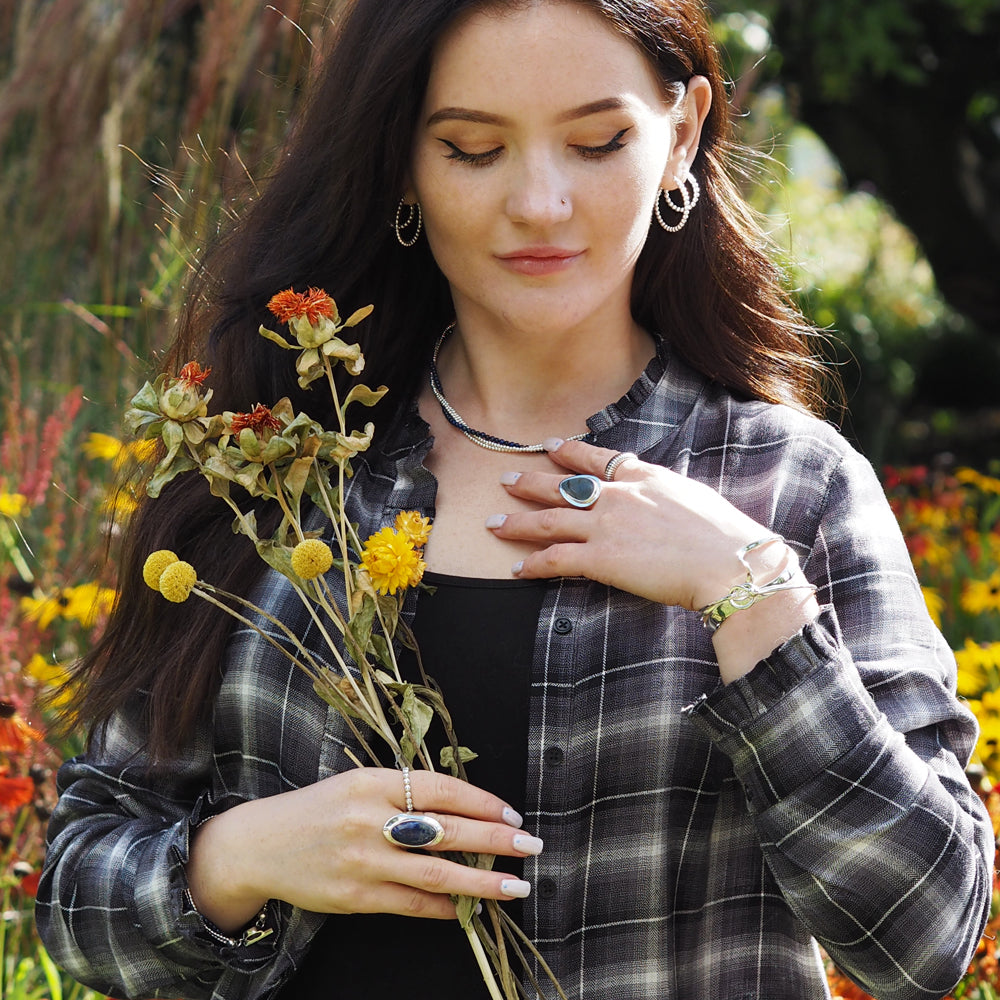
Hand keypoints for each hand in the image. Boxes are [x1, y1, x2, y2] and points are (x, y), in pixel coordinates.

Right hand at [187, 767, 540, 930]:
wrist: (259, 845)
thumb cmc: (318, 809)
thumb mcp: (356, 784)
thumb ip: (403, 792)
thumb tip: (464, 809)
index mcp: (371, 782)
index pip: (440, 788)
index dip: (481, 801)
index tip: (512, 814)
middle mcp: (368, 819)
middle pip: (446, 830)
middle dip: (495, 839)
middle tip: (530, 846)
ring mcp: (362, 861)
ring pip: (435, 874)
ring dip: (481, 882)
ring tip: (516, 886)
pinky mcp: (354, 896)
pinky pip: (411, 904)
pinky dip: (445, 907)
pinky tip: (470, 908)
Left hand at [487, 438, 779, 610]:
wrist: (731, 564)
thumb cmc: (727, 539)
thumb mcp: (696, 502)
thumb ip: (668, 499)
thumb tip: (663, 505)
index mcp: (646, 478)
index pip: (599, 459)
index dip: (570, 452)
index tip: (550, 445)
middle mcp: (620, 496)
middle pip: (564, 485)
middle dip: (531, 483)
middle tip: (505, 479)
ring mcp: (607, 525)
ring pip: (549, 520)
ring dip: (517, 522)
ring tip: (493, 523)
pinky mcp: (601, 558)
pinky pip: (556, 559)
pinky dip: (533, 564)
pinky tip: (517, 569)